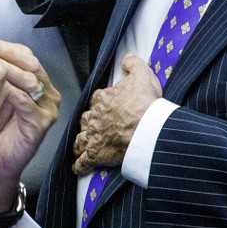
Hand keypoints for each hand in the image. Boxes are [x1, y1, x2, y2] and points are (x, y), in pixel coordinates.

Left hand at [0, 39, 59, 208]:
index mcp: (35, 81)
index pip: (24, 54)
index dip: (5, 47)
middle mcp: (46, 91)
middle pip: (29, 63)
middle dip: (7, 54)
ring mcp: (47, 107)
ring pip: (30, 79)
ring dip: (8, 69)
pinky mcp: (41, 123)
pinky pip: (26, 102)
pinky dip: (11, 91)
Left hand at [71, 53, 160, 175]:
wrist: (148, 129)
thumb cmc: (145, 104)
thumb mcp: (142, 76)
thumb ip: (133, 65)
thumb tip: (126, 59)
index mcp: (104, 99)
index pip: (97, 99)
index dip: (100, 102)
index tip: (104, 105)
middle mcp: (95, 118)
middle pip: (86, 119)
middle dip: (88, 123)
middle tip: (91, 127)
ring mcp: (94, 137)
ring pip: (81, 140)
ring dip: (80, 143)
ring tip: (80, 147)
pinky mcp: (97, 154)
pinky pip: (84, 162)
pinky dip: (80, 165)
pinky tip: (78, 168)